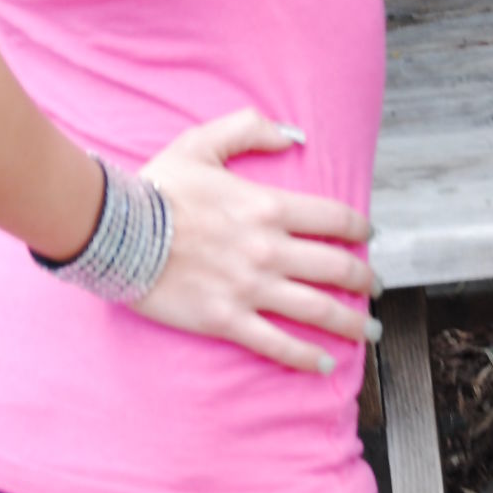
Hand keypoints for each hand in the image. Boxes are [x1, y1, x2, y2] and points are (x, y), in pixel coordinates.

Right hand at [132, 108, 375, 374]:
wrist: (114, 232)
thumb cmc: (156, 188)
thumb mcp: (201, 143)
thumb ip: (249, 129)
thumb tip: (293, 136)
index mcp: (267, 207)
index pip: (333, 218)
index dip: (359, 228)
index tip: (369, 236)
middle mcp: (268, 250)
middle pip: (336, 268)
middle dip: (366, 280)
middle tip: (377, 288)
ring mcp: (249, 288)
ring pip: (317, 310)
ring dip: (352, 323)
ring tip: (370, 331)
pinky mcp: (226, 319)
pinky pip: (276, 344)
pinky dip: (305, 357)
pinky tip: (325, 364)